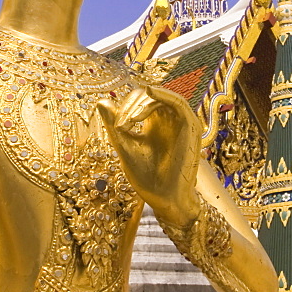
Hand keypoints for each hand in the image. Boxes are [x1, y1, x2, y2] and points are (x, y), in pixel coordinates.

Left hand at [97, 85, 201, 228]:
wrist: (164, 199)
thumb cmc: (146, 177)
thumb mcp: (125, 146)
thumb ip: (114, 124)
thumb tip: (101, 101)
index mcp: (154, 124)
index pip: (139, 101)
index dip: (125, 108)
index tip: (117, 127)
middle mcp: (168, 120)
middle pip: (149, 97)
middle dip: (131, 106)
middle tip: (121, 126)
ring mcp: (180, 123)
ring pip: (162, 97)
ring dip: (143, 103)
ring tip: (130, 121)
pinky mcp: (189, 127)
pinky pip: (178, 102)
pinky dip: (163, 94)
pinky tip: (149, 92)